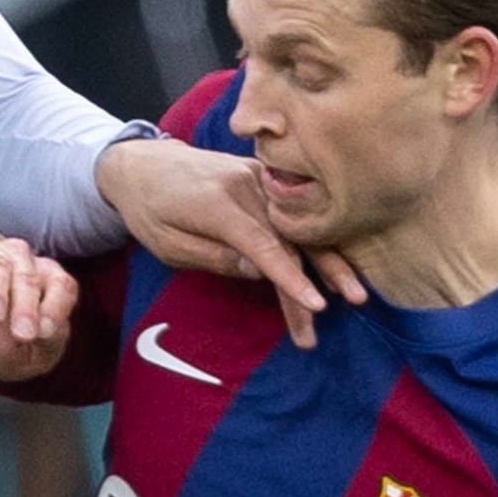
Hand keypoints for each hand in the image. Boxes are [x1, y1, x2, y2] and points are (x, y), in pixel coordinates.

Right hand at [0, 216, 79, 387]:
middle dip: (26, 306)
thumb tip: (48, 328)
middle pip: (28, 275)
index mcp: (44, 282)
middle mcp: (17, 261)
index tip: (44, 334)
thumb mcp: (28, 358)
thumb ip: (48, 343)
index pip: (61, 285)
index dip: (56, 307)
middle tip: (21, 335)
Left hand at [94, 132, 366, 342]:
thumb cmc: (149, 210)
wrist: (143, 163)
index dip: (290, 278)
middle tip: (315, 333)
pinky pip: (297, 211)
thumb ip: (214, 257)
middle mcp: (246, 185)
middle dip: (308, 288)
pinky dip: (319, 238)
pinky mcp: (265, 177)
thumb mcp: (168, 245)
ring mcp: (260, 177)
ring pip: (300, 227)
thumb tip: (259, 272)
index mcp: (217, 204)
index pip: (264, 245)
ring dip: (327, 264)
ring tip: (354, 295)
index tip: (315, 306)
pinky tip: (339, 264)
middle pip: (288, 242)